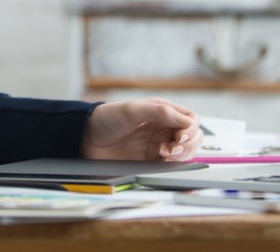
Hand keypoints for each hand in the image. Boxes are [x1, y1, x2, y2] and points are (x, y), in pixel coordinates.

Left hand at [81, 98, 202, 161]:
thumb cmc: (107, 118)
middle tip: (169, 150)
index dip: (191, 130)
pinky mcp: (152, 162)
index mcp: (162, 112)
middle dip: (188, 146)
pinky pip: (172, 167)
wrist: (86, 138)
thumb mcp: (132, 110)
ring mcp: (160, 146)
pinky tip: (161, 165)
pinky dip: (173, 168)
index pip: (191, 120)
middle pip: (193, 138)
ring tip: (163, 156)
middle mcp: (164, 129)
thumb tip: (186, 122)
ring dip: (181, 156)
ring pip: (186, 153)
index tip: (180, 138)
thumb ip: (159, 112)